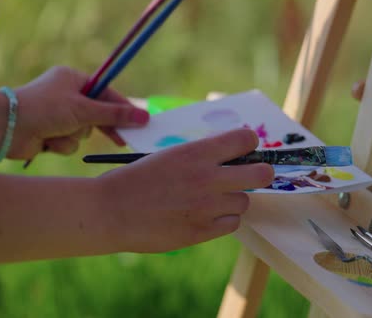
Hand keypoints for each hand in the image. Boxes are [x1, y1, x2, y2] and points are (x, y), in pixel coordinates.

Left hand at [0, 66, 149, 158]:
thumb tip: (144, 116)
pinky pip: (71, 142)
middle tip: (122, 139)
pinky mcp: (53, 133)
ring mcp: (59, 115)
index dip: (122, 107)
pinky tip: (48, 140)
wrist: (7, 128)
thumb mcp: (84, 110)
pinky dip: (62, 143)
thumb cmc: (45, 109)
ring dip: (75, 136)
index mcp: (73, 80)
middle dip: (102, 127)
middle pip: (98, 114)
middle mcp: (67, 95)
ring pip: (84, 132)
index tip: (140, 120)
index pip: (106, 93)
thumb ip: (115, 115)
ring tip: (60, 132)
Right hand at [97, 128, 274, 252]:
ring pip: (245, 201)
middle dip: (261, 172)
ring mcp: (207, 207)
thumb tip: (232, 158)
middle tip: (252, 175)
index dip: (249, 143)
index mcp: (197, 153)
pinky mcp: (202, 231)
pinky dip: (223, 220)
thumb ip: (202, 157)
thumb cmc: (136, 179)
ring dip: (233, 199)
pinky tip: (205, 215)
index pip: (246, 139)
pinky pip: (232, 223)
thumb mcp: (170, 156)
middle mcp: (208, 178)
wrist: (109, 211)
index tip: (245, 148)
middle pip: (262, 173)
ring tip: (212, 199)